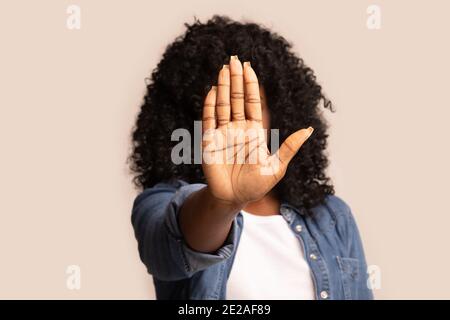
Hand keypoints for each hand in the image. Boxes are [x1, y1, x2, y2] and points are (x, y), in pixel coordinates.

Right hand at [202, 56, 312, 204]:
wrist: (234, 198)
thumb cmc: (256, 185)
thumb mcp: (277, 166)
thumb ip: (289, 147)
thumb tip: (309, 130)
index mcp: (254, 131)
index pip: (252, 102)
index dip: (251, 84)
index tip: (249, 67)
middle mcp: (238, 128)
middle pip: (237, 98)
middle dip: (236, 79)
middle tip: (234, 59)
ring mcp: (223, 133)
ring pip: (223, 104)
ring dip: (223, 87)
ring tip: (224, 69)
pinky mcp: (209, 140)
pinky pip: (209, 119)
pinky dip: (210, 104)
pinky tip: (213, 90)